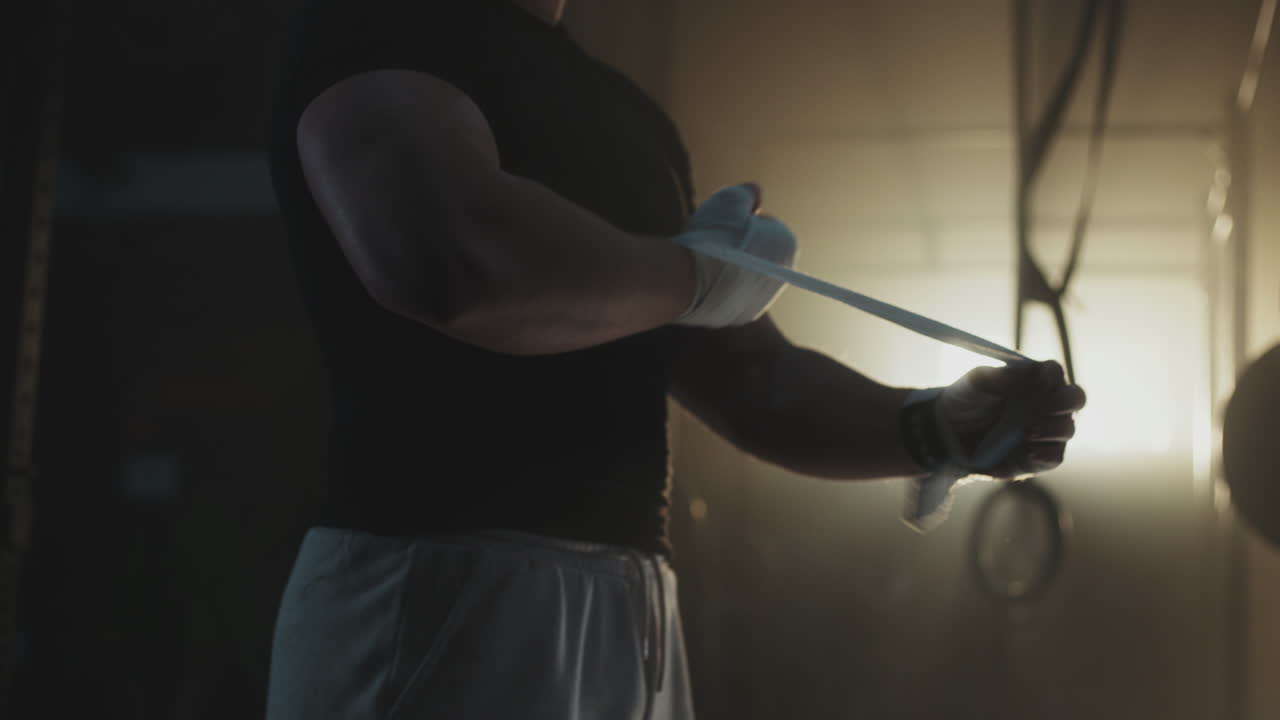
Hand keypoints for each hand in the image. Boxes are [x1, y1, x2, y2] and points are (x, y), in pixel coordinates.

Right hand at [671, 183, 798, 327]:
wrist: (687, 280)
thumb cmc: (710, 237)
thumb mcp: (729, 200)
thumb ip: (748, 193)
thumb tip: (756, 191)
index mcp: (787, 245)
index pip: (767, 226)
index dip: (743, 222)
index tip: (725, 224)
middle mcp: (782, 276)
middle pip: (759, 254)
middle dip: (741, 247)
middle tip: (715, 242)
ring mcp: (763, 300)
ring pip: (746, 277)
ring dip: (732, 269)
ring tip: (707, 261)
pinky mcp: (744, 316)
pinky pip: (735, 297)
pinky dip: (723, 289)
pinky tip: (704, 281)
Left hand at [938, 360, 1086, 478]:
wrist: (946, 433)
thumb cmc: (965, 400)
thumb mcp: (978, 382)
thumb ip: (1005, 376)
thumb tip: (1035, 372)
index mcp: (1034, 380)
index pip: (1054, 372)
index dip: (1052, 375)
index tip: (1040, 381)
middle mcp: (1046, 404)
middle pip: (1075, 398)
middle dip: (1064, 402)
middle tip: (1040, 408)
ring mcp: (1045, 431)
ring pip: (1068, 428)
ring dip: (1052, 429)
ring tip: (1027, 431)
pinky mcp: (1038, 457)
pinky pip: (1055, 457)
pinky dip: (1047, 454)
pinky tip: (1029, 451)